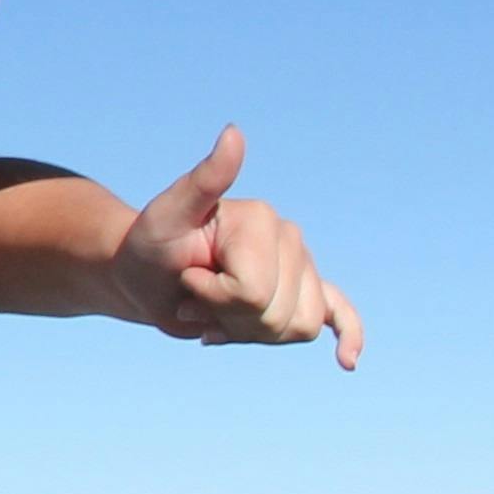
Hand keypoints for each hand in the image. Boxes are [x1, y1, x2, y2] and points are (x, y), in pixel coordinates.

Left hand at [119, 126, 360, 368]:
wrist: (144, 279)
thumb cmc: (149, 247)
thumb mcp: (166, 216)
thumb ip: (204, 180)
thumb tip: (234, 133)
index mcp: (262, 218)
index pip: (253, 290)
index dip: (214, 298)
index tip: (186, 279)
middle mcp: (289, 238)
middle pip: (276, 314)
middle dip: (229, 318)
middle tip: (195, 297)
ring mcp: (299, 267)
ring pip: (298, 327)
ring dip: (249, 332)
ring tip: (216, 312)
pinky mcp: (299, 294)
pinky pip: (338, 314)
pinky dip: (348, 335)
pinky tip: (346, 359)